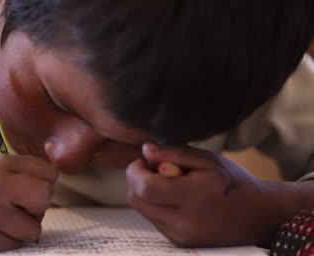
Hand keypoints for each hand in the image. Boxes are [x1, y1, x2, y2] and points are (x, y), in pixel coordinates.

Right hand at [0, 154, 57, 251]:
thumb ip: (22, 171)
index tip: (31, 189)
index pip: (49, 173)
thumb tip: (53, 185)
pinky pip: (17, 243)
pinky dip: (11, 240)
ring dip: (26, 228)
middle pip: (45, 196)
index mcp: (2, 164)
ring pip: (35, 227)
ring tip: (7, 221)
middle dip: (39, 206)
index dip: (44, 183)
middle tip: (23, 208)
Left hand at [126, 143, 284, 247]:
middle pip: (136, 200)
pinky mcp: (178, 242)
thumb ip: (174, 153)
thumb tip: (145, 150)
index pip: (144, 188)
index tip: (144, 161)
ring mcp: (179, 236)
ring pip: (142, 210)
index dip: (135, 171)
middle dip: (138, 180)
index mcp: (192, 198)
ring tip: (171, 185)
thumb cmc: (234, 183)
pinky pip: (154, 219)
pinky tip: (177, 199)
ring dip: (147, 193)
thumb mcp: (209, 159)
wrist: (258, 217)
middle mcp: (183, 222)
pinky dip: (157, 205)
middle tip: (157, 170)